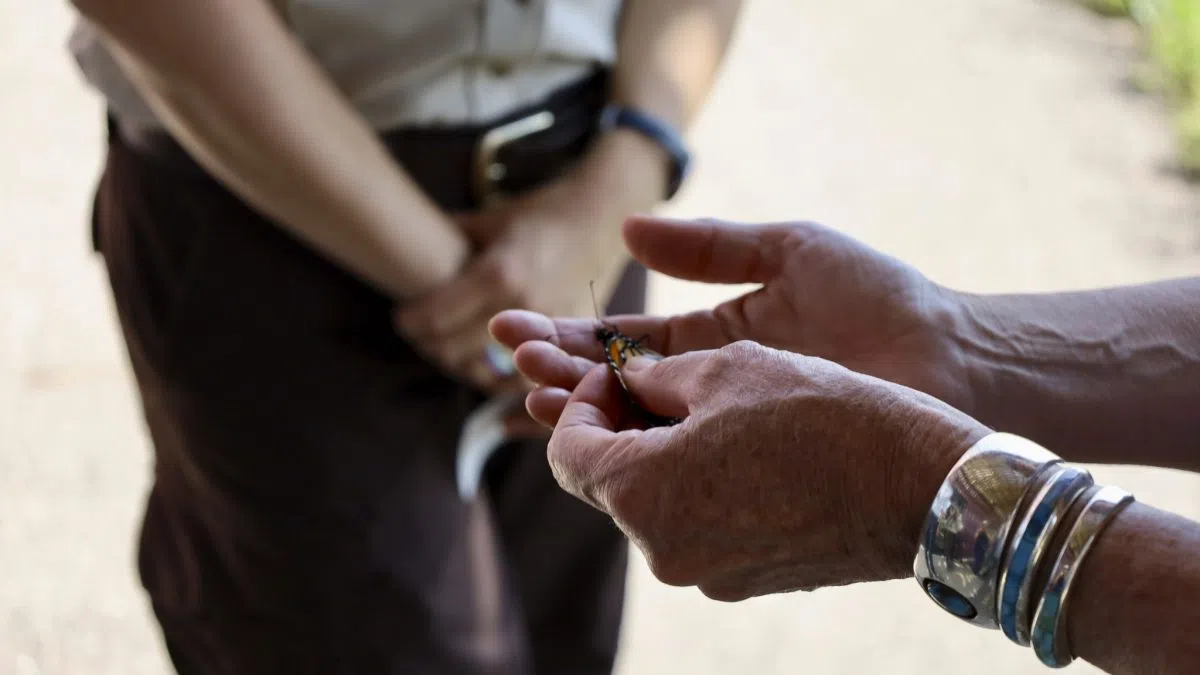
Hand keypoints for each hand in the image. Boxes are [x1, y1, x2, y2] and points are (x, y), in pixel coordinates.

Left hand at [397, 132, 664, 392]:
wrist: (602, 212)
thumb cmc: (542, 212)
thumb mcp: (492, 218)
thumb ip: (450, 235)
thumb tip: (402, 240)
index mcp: (499, 274)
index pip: (434, 318)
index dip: (409, 321)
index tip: (401, 316)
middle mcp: (523, 307)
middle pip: (453, 350)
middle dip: (429, 344)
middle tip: (421, 333)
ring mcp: (549, 330)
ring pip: (484, 372)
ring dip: (460, 365)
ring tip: (450, 349)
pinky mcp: (569, 344)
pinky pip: (526, 378)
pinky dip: (498, 382)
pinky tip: (484, 370)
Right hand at [490, 216, 970, 425]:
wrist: (953, 362)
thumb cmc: (881, 302)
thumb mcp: (791, 250)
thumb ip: (710, 246)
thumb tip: (628, 232)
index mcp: (717, 338)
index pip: (626, 341)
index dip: (571, 336)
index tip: (518, 329)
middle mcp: (713, 389)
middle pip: (616, 385)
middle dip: (559, 372)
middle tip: (507, 362)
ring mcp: (731, 430)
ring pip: (637, 428)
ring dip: (579, 412)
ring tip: (528, 396)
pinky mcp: (752, 467)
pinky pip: (679, 464)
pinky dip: (632, 453)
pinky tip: (590, 443)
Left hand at [547, 340, 987, 599]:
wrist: (923, 484)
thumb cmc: (823, 414)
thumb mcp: (726, 368)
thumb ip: (653, 376)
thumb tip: (625, 376)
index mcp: (640, 493)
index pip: (567, 450)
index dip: (580, 398)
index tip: (617, 367)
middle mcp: (662, 549)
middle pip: (609, 479)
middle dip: (620, 424)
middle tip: (655, 378)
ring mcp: (706, 571)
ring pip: (655, 501)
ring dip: (662, 452)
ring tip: (709, 404)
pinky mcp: (747, 578)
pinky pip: (699, 524)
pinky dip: (701, 483)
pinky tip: (744, 444)